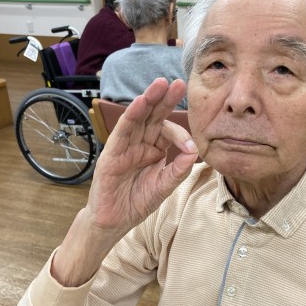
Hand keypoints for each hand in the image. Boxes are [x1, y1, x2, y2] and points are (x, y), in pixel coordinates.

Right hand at [88, 78, 197, 233]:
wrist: (114, 223)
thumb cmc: (136, 202)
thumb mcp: (164, 187)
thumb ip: (178, 170)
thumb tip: (194, 151)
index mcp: (153, 149)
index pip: (167, 131)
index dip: (180, 134)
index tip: (191, 146)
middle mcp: (139, 144)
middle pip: (153, 116)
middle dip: (165, 99)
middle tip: (179, 83)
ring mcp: (124, 147)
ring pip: (137, 118)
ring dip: (148, 100)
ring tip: (159, 84)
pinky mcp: (112, 155)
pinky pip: (122, 132)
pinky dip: (130, 117)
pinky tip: (139, 103)